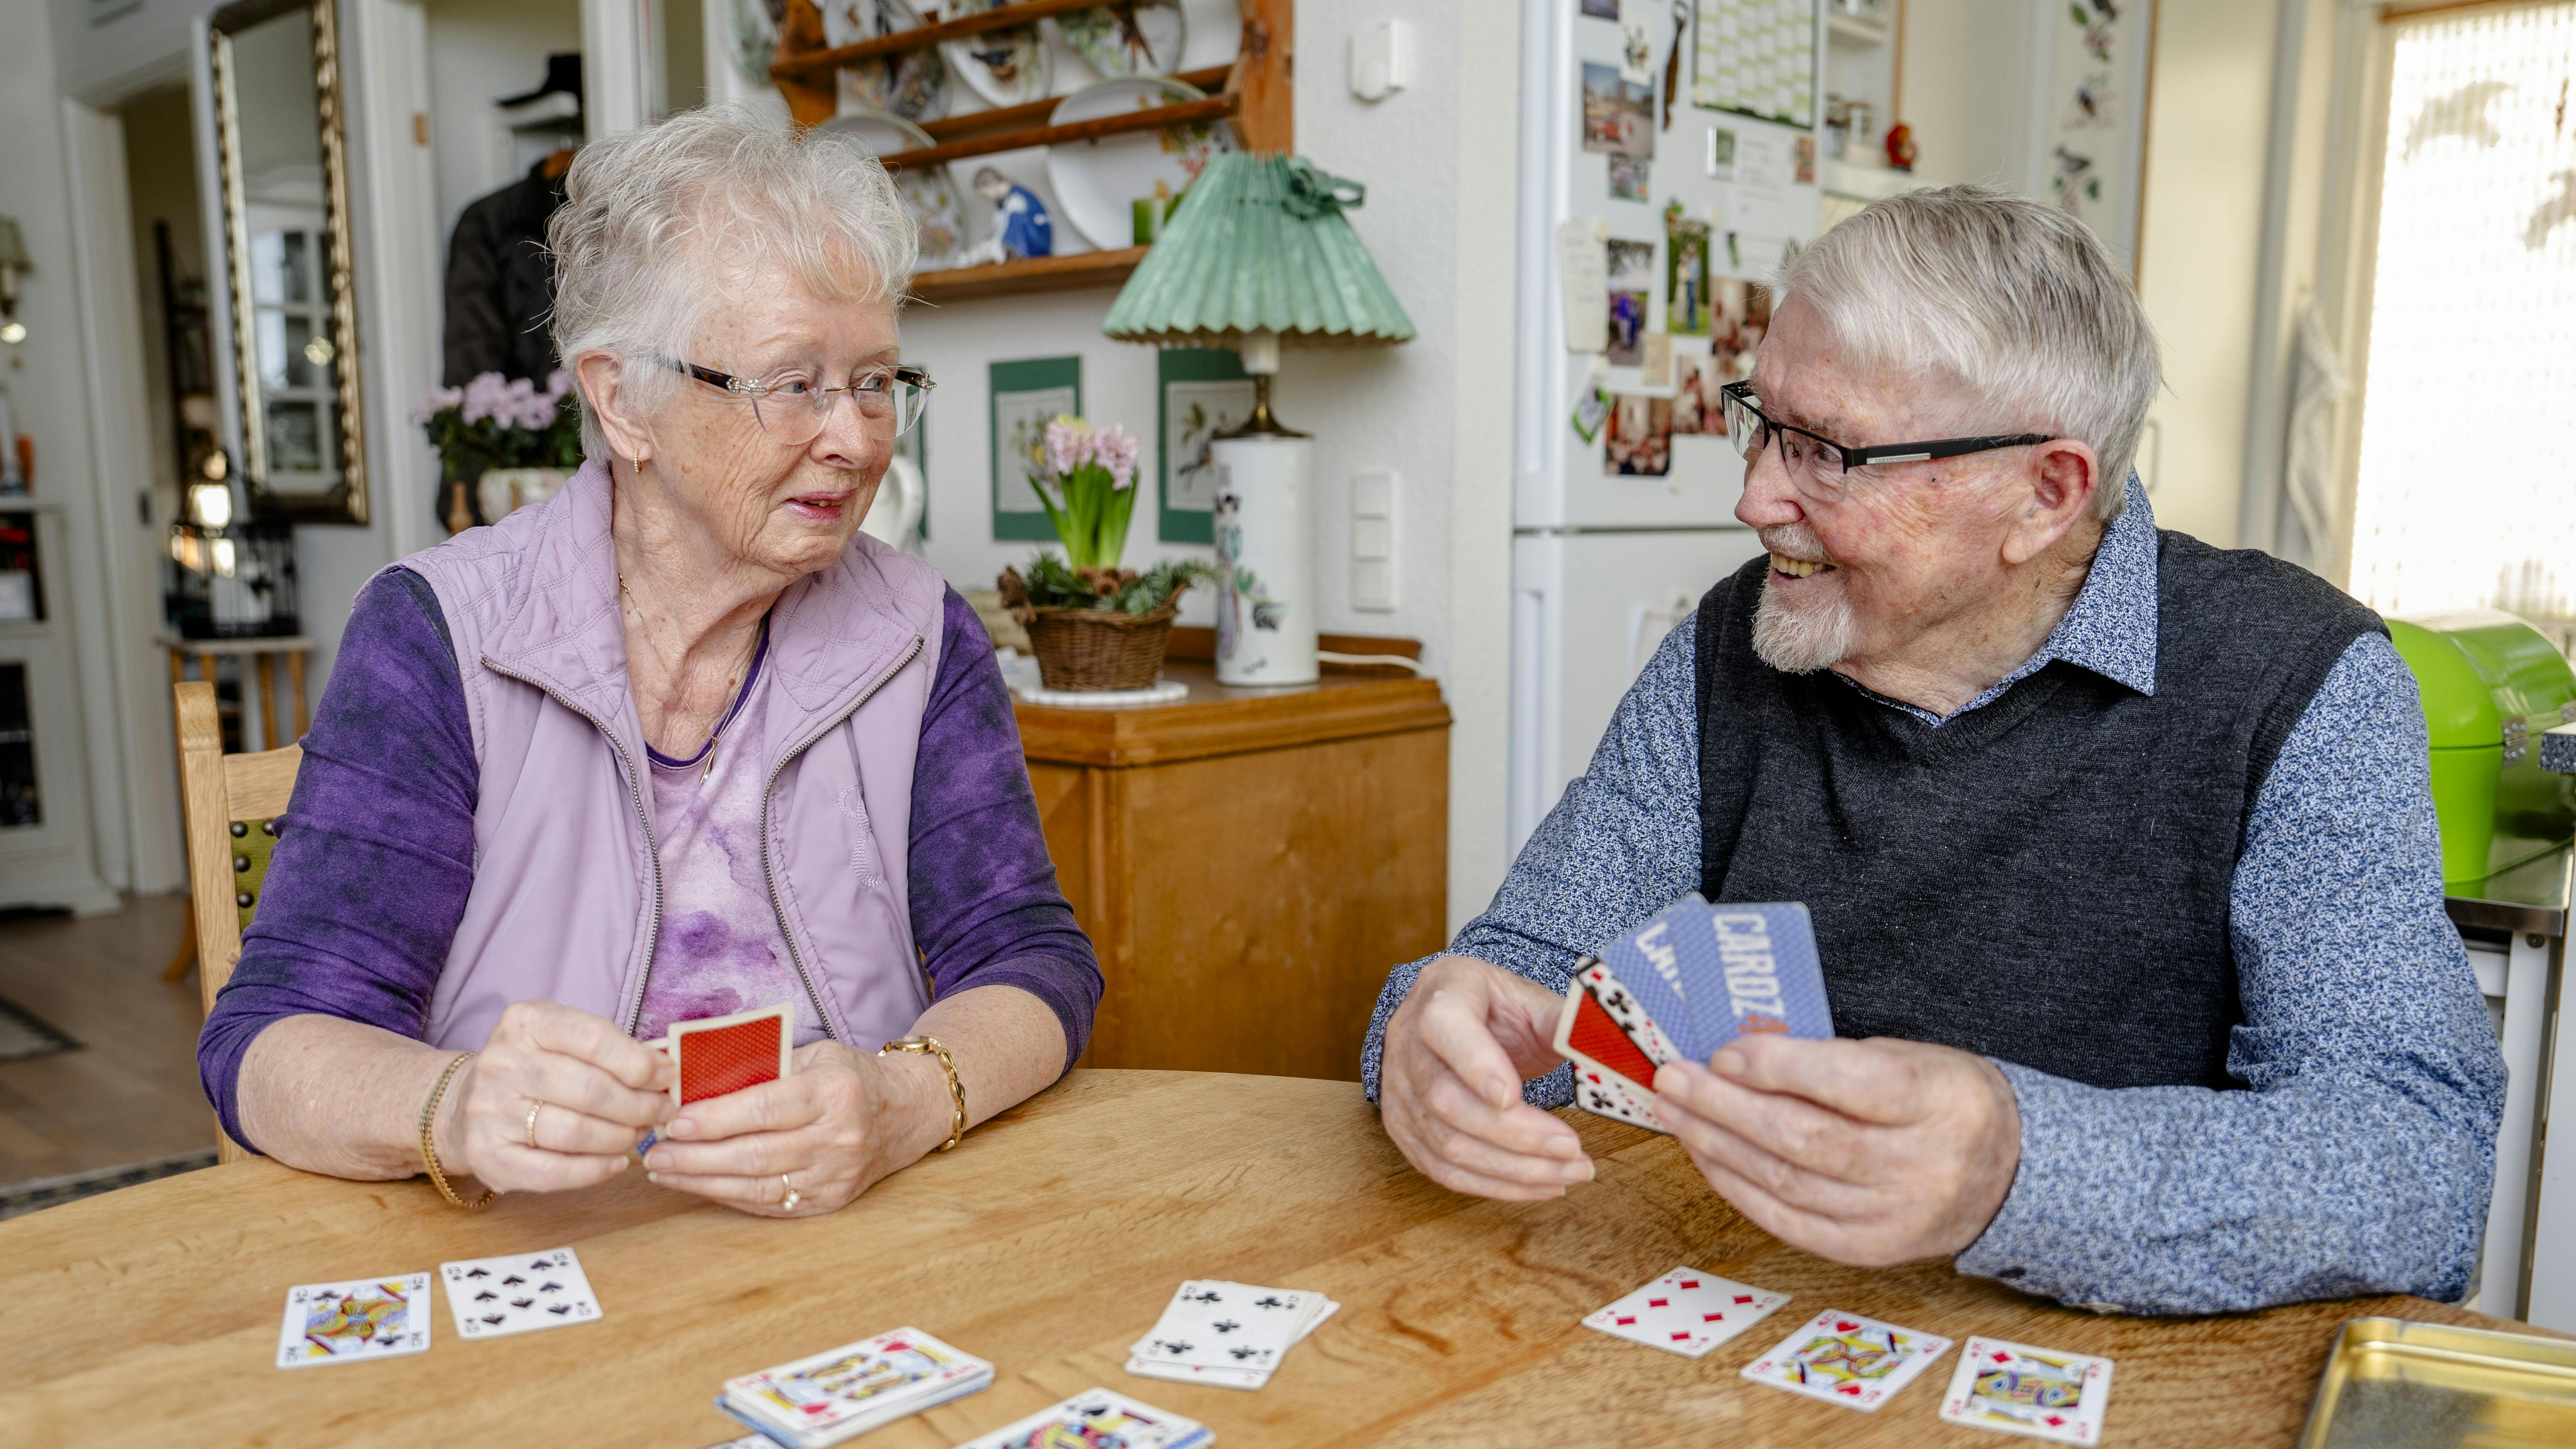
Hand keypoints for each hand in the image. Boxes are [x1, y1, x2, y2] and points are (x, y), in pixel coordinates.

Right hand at [440, 1000, 673, 1192]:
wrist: (462, 1102)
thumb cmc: (533, 1067)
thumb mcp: (563, 1038)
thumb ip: (610, 1048)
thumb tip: (666, 1071)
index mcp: (525, 1023)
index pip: (593, 1038)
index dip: (639, 1062)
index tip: (667, 1076)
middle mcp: (501, 1063)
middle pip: (589, 1089)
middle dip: (639, 1105)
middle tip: (662, 1112)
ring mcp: (489, 1111)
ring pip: (574, 1133)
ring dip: (621, 1138)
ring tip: (639, 1134)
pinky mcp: (487, 1156)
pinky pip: (551, 1172)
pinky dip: (594, 1171)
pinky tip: (616, 1163)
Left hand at [641, 1040, 944, 1215]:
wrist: (905, 1113)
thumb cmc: (848, 1077)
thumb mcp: (813, 1055)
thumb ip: (760, 1065)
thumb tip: (689, 1076)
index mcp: (835, 1092)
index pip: (766, 1108)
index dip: (717, 1118)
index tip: (675, 1120)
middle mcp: (839, 1137)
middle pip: (756, 1153)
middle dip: (697, 1156)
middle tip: (656, 1152)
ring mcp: (835, 1175)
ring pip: (758, 1185)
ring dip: (703, 1180)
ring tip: (664, 1170)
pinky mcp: (829, 1201)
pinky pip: (769, 1204)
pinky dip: (728, 1195)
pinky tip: (697, 1184)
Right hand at [1378, 956, 1595, 1199]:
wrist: (1450, 1015)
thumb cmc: (1496, 1008)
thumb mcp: (1531, 1000)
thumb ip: (1566, 1025)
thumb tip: (1614, 1054)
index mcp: (1441, 995)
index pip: (1445, 1026)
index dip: (1477, 1065)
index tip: (1515, 1097)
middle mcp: (1407, 1043)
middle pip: (1447, 1099)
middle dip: (1516, 1135)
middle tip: (1573, 1151)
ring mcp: (1397, 1089)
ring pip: (1446, 1144)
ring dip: (1514, 1170)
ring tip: (1571, 1174)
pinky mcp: (1401, 1128)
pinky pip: (1442, 1169)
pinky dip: (1494, 1185)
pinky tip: (1538, 1186)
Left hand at [1653, 1035, 2021, 1265]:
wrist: (2003, 1170)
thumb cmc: (1939, 1099)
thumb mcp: (1906, 1057)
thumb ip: (1831, 1059)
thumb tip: (1739, 1059)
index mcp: (1936, 1101)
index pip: (1848, 1084)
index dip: (1779, 1069)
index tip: (1724, 1052)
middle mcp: (1918, 1166)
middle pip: (1804, 1138)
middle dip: (1724, 1106)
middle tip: (1673, 1077)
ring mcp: (1893, 1217)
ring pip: (1787, 1181)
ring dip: (1716, 1144)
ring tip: (1674, 1110)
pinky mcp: (1869, 1250)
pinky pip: (1788, 1220)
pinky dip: (1737, 1185)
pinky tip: (1705, 1153)